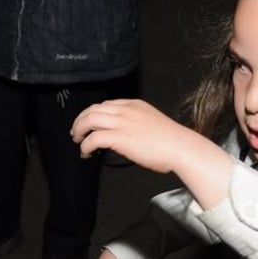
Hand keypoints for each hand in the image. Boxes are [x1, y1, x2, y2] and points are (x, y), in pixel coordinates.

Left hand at [71, 99, 200, 172]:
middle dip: (80, 121)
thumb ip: (137, 124)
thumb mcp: (152, 122)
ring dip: (79, 131)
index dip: (92, 114)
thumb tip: (126, 136)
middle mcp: (126, 111)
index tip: (88, 124)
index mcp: (134, 105)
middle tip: (76, 132)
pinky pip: (93, 139)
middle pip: (92, 110)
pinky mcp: (119, 138)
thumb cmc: (172, 141)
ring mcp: (122, 123)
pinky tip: (86, 153)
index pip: (105, 105)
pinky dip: (85, 146)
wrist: (181, 147)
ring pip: (89, 120)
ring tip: (78, 141)